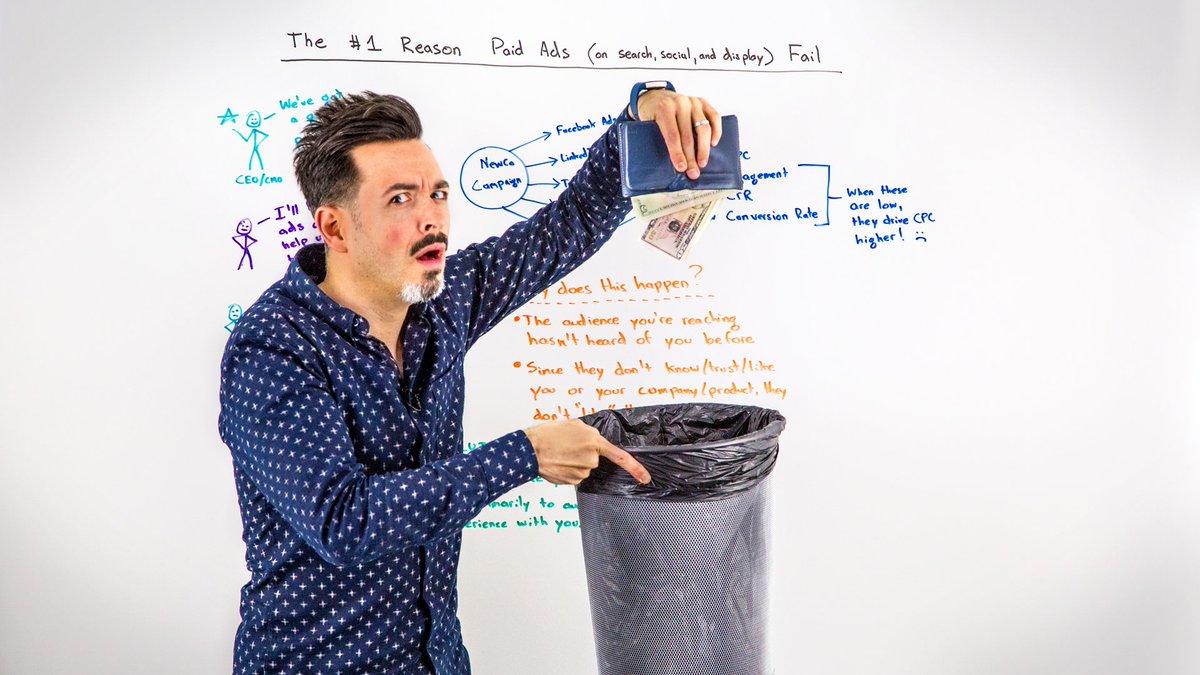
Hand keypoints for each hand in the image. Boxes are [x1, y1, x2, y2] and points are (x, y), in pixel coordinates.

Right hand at [524, 419, 650, 485]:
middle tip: (567, 446)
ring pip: (584, 468)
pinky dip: (567, 469)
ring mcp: (581, 472)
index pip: (621, 457)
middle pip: (594, 459)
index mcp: (594, 441)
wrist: (530, 449)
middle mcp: (591, 459)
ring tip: (559, 452)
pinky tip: (557, 462)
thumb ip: (588, 433)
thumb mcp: (573, 424)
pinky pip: (574, 475)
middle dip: (583, 453)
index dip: (635, 468)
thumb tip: (592, 442)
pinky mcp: (572, 481)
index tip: (645, 477)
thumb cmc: (548, 434)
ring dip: (574, 461)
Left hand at [633, 90, 722, 180]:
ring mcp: (693, 102)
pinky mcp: (702, 102)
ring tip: (702, 163)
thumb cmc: (651, 114)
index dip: (677, 153)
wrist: (655, 97)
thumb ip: (658, 139)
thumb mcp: (648, 125)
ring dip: (703, 149)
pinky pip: (714, 117)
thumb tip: (671, 165)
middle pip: (688, 135)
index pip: (673, 135)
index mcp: (664, 108)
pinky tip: (714, 143)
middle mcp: (680, 103)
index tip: (681, 168)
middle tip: (693, 172)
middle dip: (691, 157)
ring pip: (703, 128)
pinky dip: (716, 131)